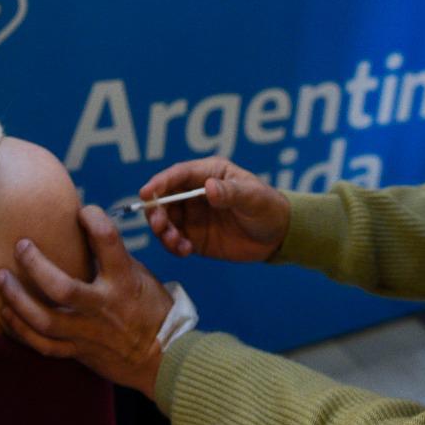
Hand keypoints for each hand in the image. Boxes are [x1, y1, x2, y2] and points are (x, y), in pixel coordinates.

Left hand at [0, 205, 172, 398]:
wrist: (163, 357)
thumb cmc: (151, 308)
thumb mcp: (138, 276)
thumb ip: (111, 257)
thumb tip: (84, 227)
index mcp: (124, 280)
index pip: (107, 239)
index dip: (92, 218)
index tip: (81, 211)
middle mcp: (104, 306)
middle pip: (61, 288)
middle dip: (35, 265)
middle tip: (21, 245)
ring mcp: (88, 332)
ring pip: (44, 320)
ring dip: (17, 299)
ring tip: (1, 278)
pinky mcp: (79, 351)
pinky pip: (43, 345)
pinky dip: (20, 330)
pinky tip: (7, 314)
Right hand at [141, 157, 289, 262]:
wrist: (277, 236)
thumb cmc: (268, 207)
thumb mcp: (253, 198)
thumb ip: (231, 192)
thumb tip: (208, 188)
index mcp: (208, 174)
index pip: (178, 175)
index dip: (160, 183)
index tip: (146, 194)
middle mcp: (194, 192)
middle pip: (164, 198)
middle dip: (156, 211)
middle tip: (160, 225)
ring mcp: (192, 215)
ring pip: (165, 220)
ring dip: (164, 231)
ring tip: (177, 243)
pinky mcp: (193, 236)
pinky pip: (174, 240)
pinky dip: (173, 245)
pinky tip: (186, 250)